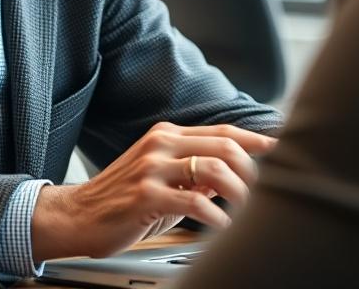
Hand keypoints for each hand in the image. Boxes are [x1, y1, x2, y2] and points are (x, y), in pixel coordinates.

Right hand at [30, 122, 275, 261]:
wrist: (77, 215)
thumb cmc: (121, 200)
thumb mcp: (160, 178)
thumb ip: (194, 174)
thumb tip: (231, 175)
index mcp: (165, 135)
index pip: (222, 132)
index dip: (256, 141)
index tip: (281, 151)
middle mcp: (160, 144)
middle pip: (225, 146)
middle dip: (254, 170)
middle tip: (266, 192)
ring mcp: (152, 168)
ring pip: (215, 171)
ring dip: (240, 194)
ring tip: (248, 211)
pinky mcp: (147, 195)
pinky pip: (195, 202)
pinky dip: (217, 217)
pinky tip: (221, 226)